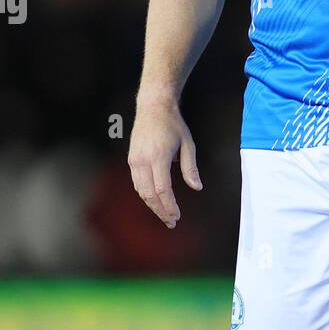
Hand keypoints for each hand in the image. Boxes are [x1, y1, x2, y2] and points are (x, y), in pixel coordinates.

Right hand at [128, 95, 201, 228]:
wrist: (153, 107)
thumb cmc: (173, 124)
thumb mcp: (188, 144)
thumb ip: (190, 167)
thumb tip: (197, 187)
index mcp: (158, 156)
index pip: (162, 189)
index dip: (170, 206)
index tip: (177, 216)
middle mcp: (143, 160)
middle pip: (150, 194)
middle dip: (161, 211)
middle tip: (172, 222)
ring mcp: (134, 160)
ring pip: (141, 191)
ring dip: (152, 206)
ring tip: (165, 215)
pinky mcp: (131, 160)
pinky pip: (137, 183)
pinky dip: (146, 195)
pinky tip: (155, 202)